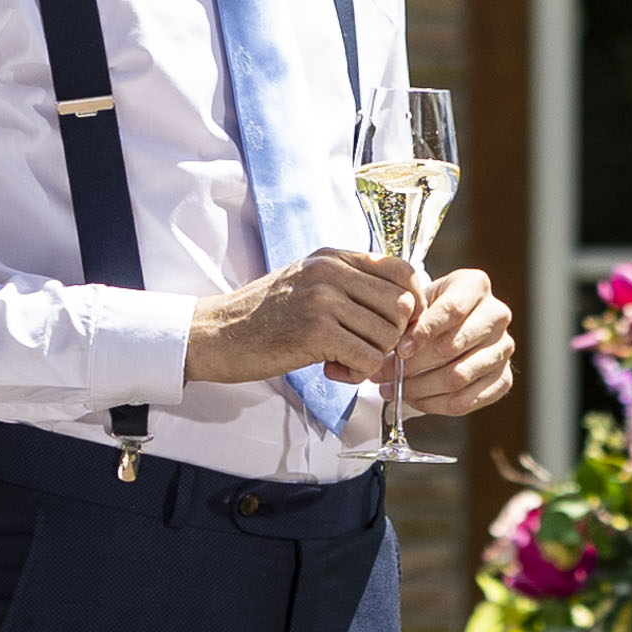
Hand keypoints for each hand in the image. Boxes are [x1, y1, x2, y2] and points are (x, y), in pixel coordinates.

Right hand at [189, 248, 420, 386]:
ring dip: (372, 359)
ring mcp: (323, 300)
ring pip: (389, 337)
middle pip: (403, 306)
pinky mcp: (315, 332)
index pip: (404, 271)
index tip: (398, 326)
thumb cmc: (265, 315)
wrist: (217, 333)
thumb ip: (349, 283)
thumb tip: (403, 301)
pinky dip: (356, 374)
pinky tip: (331, 370)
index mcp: (333, 257)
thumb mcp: (308, 282)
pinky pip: (368, 358)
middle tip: (364, 348)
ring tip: (341, 359)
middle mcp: (331, 271)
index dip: (414, 303)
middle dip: (393, 337)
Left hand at [392, 265, 521, 417]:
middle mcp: (497, 315)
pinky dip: (435, 405)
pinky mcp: (503, 378)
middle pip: (454, 346)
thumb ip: (408, 318)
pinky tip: (414, 399)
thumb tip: (397, 351)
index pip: (452, 310)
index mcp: (476, 286)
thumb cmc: (427, 310)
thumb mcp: (417, 301)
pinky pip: (467, 400)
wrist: (449, 325)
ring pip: (459, 377)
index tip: (399, 350)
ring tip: (392, 389)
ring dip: (420, 388)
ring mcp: (504, 348)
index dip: (423, 333)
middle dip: (414, 365)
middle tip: (384, 374)